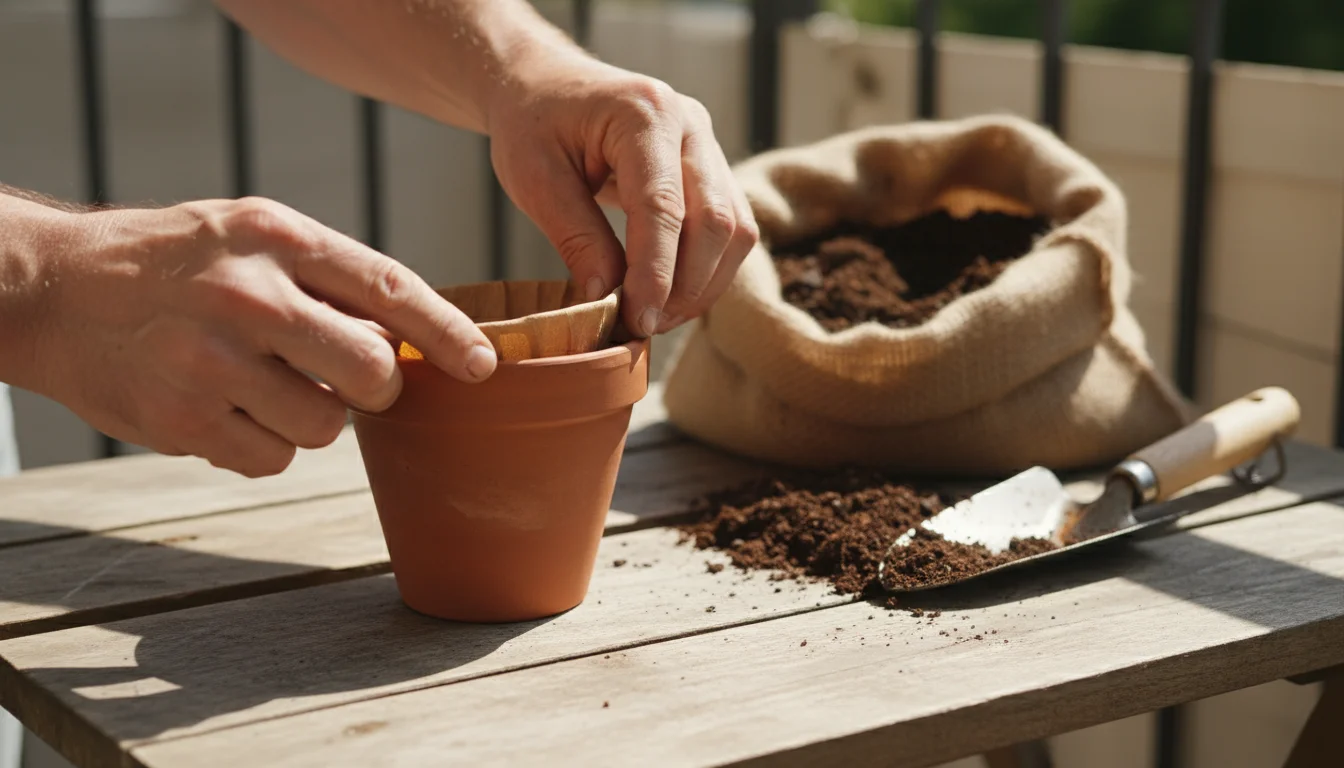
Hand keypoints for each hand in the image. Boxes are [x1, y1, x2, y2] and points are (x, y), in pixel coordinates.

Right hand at [29, 198, 495, 476]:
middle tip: (344, 376)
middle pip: (372, 373)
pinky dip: (262, 444)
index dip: (447, 333)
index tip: (483, 367)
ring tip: (262, 382)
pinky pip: (272, 460)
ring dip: (311, 417)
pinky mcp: (182, 420)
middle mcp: (248, 295)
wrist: (56, 289)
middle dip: (374, 387)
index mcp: (276, 236)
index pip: (388, 288)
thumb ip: (329, 276)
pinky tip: (224, 406)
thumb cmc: (177, 263)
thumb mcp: (251, 234)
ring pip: (325, 427)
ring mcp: (212, 361)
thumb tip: (417, 338)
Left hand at [485, 50, 758, 335]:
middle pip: (715, 220)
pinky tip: (670, 297)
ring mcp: (708, 146)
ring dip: (703, 286)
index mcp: (644, 114)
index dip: (655, 272)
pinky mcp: (712, 170)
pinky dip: (706, 272)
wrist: (548, 88)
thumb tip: (609, 298)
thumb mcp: (533, 178)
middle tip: (645, 327)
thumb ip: (575, 236)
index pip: (663, 205)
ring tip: (656, 319)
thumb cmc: (534, 126)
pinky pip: (730, 230)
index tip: (637, 320)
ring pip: (735, 231)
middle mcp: (690, 125)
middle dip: (686, 286)